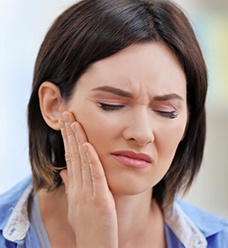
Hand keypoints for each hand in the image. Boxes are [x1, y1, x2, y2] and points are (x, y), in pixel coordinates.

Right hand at [59, 111, 117, 247]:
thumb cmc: (87, 227)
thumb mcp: (76, 205)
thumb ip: (71, 186)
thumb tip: (64, 171)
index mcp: (75, 187)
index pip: (69, 157)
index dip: (67, 139)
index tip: (66, 123)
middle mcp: (78, 188)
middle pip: (73, 155)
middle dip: (69, 133)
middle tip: (66, 113)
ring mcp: (88, 194)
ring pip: (82, 162)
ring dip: (78, 140)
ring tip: (74, 121)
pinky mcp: (100, 201)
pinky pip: (95, 177)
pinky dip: (91, 160)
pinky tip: (88, 145)